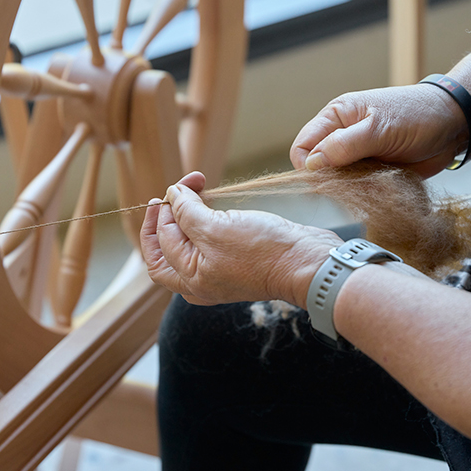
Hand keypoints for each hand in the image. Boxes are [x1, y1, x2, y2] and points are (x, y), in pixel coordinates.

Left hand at [140, 172, 343, 306]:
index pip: (161, 243)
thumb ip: (186, 212)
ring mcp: (220, 273)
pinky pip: (210, 242)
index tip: (176, 189)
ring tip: (196, 192)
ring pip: (189, 244)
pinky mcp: (237, 261)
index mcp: (190, 280)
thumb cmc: (263, 251)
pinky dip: (206, 222)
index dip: (164, 212)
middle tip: (174, 193)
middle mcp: (201, 281)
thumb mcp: (215, 227)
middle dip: (166, 218)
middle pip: (166, 251)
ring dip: (186, 216)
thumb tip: (171, 195)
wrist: (308, 262)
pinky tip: (213, 205)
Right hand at [290, 85, 466, 177]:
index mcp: (336, 117)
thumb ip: (344, 145)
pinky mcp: (373, 173)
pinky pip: (359, 191)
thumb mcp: (378, 128)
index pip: (302, 147)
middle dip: (334, 182)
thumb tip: (312, 164)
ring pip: (338, 184)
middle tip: (359, 181)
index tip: (328, 179)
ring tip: (376, 182)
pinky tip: (383, 188)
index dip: (309, 167)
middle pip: (318, 170)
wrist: (454, 125)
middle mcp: (342, 137)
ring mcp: (357, 157)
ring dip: (353, 190)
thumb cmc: (417, 114)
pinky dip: (367, 195)